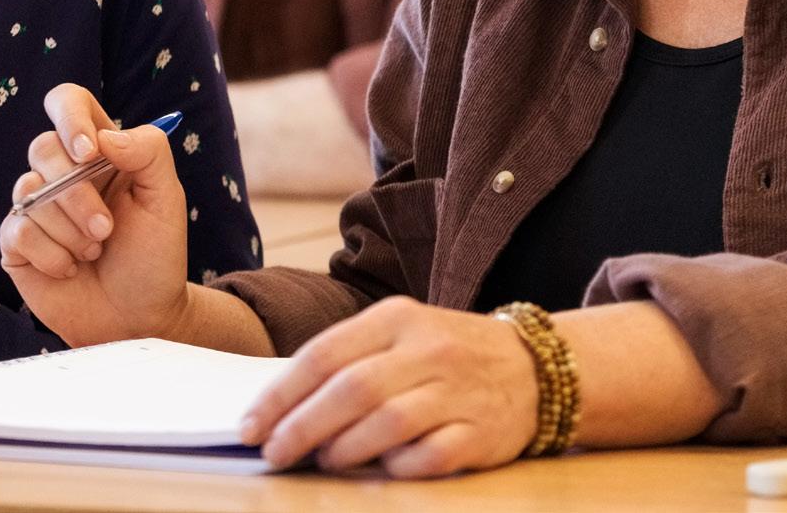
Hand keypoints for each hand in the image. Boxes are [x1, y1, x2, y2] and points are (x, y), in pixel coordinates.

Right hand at [0, 83, 192, 348]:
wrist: (138, 317)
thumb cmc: (154, 256)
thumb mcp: (166, 200)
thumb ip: (148, 153)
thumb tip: (104, 136)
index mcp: (100, 152)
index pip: (69, 103)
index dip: (70, 117)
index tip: (89, 152)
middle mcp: (63, 172)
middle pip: (43, 148)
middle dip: (77, 195)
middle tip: (106, 229)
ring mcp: (36, 206)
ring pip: (29, 192)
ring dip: (69, 231)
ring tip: (95, 253)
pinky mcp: (16, 242)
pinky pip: (17, 230)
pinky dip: (50, 254)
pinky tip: (70, 269)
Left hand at [239, 296, 538, 476]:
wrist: (536, 368)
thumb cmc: (450, 355)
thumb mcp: (402, 335)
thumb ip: (350, 361)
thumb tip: (283, 408)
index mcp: (400, 318)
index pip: (325, 354)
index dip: (280, 394)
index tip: (250, 424)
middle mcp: (429, 350)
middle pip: (352, 390)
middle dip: (301, 426)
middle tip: (274, 452)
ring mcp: (458, 391)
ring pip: (387, 423)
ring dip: (343, 449)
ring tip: (323, 460)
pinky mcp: (480, 434)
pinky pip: (427, 456)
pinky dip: (395, 467)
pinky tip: (381, 468)